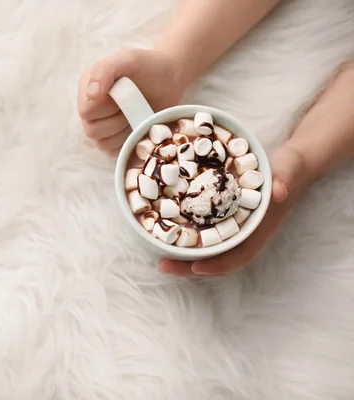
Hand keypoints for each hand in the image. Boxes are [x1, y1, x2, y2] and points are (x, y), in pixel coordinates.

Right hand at [77, 48, 187, 155]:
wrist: (169, 78)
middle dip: (117, 120)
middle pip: (92, 131)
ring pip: (103, 143)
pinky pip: (115, 151)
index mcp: (87, 88)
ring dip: (124, 131)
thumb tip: (91, 94)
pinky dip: (129, 141)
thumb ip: (104, 71)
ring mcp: (102, 126)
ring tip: (137, 113)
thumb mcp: (127, 59)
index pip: (86, 112)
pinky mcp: (115, 140)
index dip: (106, 108)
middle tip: (134, 105)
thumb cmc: (147, 66)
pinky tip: (138, 125)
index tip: (124, 94)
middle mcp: (90, 108)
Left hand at [160, 145, 308, 276]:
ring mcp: (232, 228)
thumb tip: (280, 192)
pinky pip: (203, 232)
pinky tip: (166, 233)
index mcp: (258, 231)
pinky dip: (186, 237)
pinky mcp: (222, 218)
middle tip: (163, 265)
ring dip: (185, 256)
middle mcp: (244, 235)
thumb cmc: (287, 171)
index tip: (195, 268)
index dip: (217, 265)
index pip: (239, 257)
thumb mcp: (286, 172)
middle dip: (190, 266)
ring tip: (160, 258)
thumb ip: (283, 181)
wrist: (289, 166)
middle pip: (217, 259)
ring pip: (207, 250)